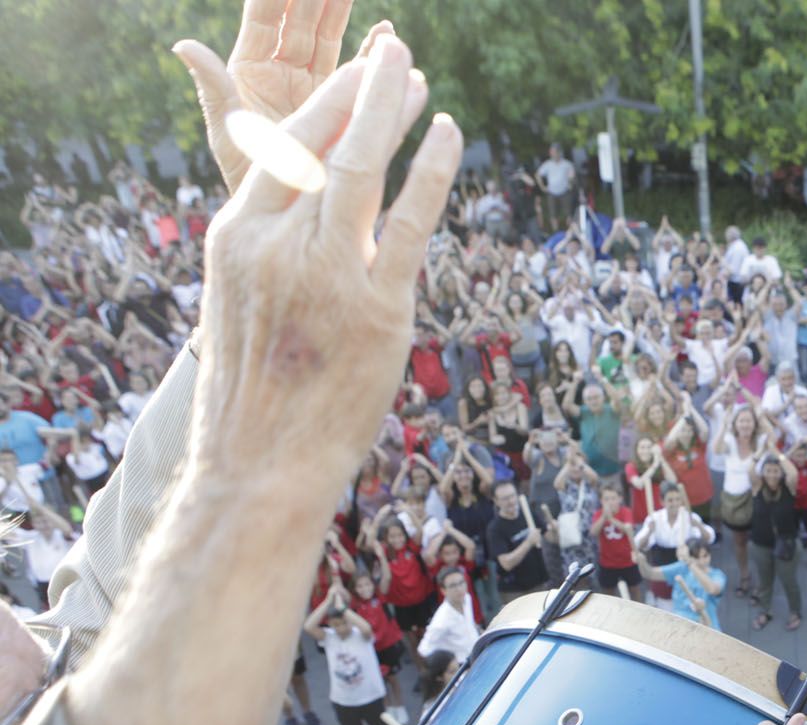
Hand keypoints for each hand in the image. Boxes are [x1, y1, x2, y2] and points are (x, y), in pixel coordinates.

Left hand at [173, 1, 380, 196]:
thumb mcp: (230, 136)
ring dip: (343, 11)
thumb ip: (214, 88)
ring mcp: (313, 87)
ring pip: (329, 37)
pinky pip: (358, 70)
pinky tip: (386, 31)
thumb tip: (182, 45)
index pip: (264, 16)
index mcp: (250, 70)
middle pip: (300, 18)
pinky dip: (371, 50)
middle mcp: (282, 72)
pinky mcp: (341, 104)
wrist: (288, 220)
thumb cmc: (251, 184)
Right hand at [191, 37, 461, 497]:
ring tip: (421, 80)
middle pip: (327, 145)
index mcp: (235, 238)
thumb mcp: (244, 305)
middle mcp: (277, 245)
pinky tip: (449, 133)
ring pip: (364, 168)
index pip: (282, 147)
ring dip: (397, 114)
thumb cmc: (257, 393)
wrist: (260, 466)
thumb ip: (278, 253)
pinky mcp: (377, 308)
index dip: (328, 105)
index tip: (357, 78)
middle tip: (396, 52)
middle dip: (367, 91)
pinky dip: (433, 171)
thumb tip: (319, 217)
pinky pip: (411, 221)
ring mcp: (327, 274)